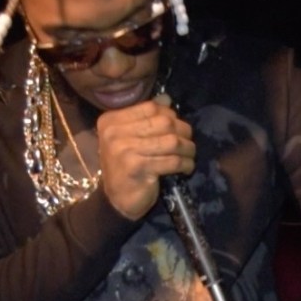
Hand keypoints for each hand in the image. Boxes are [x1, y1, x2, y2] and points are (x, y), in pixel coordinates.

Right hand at [95, 96, 195, 218]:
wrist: (116, 201)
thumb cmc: (126, 168)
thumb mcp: (131, 139)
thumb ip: (146, 119)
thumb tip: (167, 99)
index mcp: (111, 121)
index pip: (149, 107)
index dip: (170, 115)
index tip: (177, 128)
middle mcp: (114, 133)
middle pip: (163, 122)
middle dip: (183, 132)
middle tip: (188, 143)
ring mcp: (124, 150)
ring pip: (171, 141)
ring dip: (188, 149)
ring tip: (190, 156)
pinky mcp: (137, 168)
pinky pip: (171, 161)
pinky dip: (185, 164)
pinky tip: (186, 168)